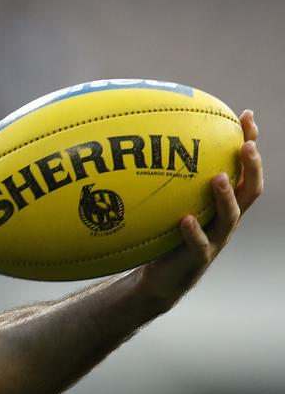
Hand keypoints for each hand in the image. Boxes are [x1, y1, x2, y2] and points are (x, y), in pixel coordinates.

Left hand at [136, 109, 262, 308]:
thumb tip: (142, 133)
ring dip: (225, 197)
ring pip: (230, 218)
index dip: (248, 143)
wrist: (158, 277)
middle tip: (246, 146)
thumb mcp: (166, 200)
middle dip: (252, 167)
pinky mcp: (196, 259)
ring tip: (217, 178)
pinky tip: (184, 219)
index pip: (243, 168)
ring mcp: (214, 240)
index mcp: (221, 202)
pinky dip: (193, 232)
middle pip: (249, 190)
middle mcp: (224, 219)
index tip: (247, 116)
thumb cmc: (163, 231)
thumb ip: (164, 174)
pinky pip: (198, 245)